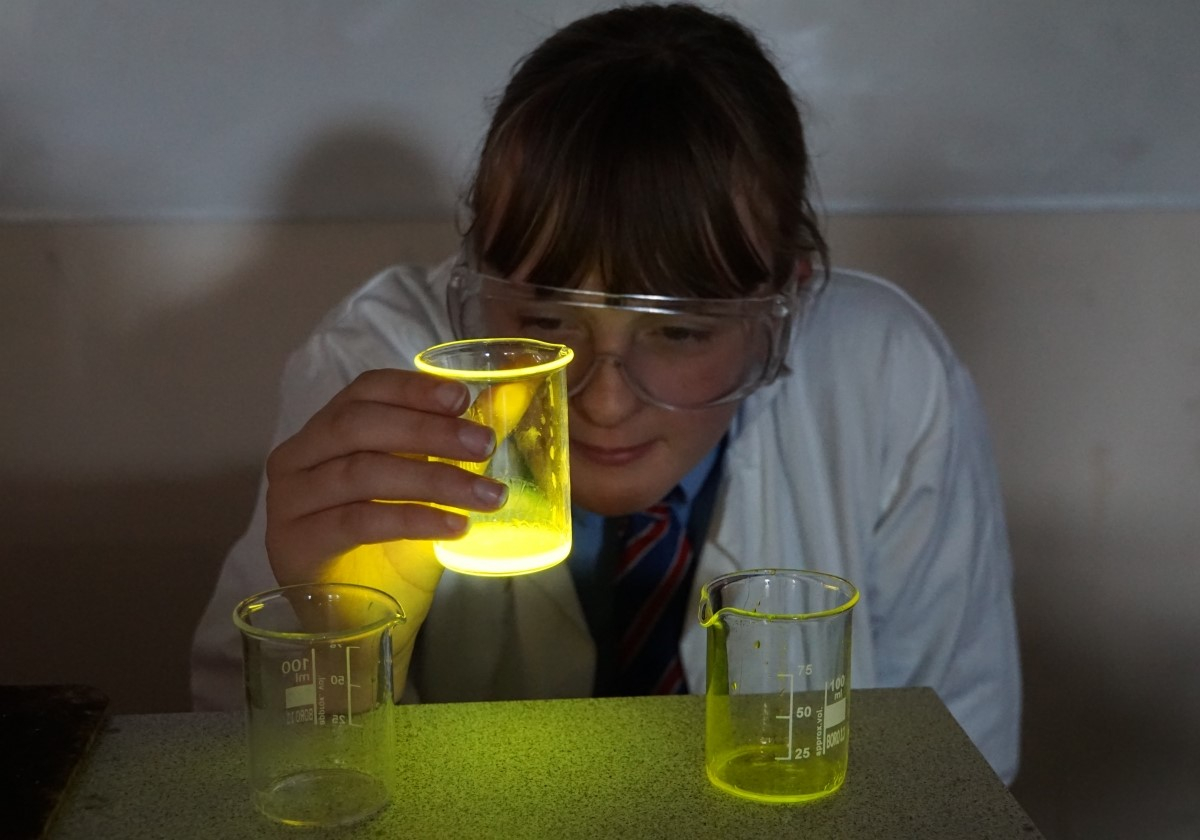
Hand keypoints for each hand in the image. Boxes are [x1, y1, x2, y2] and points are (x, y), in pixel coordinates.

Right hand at [264, 368, 505, 585]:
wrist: (357, 622)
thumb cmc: (390, 548)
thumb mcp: (430, 488)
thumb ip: (460, 443)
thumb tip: (510, 396)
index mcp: (326, 431)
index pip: (365, 391)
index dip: (412, 388)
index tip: (463, 398)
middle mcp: (298, 457)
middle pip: (360, 425)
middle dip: (429, 431)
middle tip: (484, 445)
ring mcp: (289, 501)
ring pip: (363, 472)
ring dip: (434, 480)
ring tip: (487, 495)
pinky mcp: (294, 543)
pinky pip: (357, 521)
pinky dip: (412, 519)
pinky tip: (454, 527)